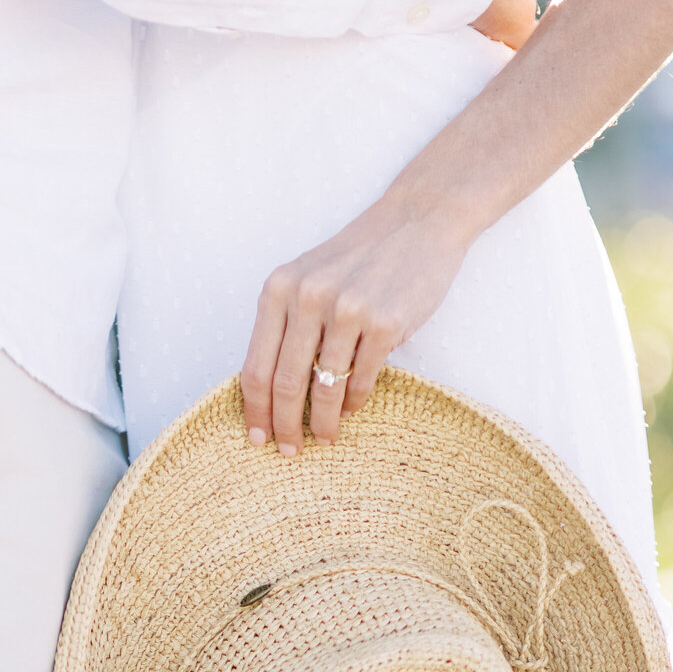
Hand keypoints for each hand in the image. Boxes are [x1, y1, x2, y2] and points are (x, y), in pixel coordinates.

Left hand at [240, 186, 474, 454]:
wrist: (417, 221)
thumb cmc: (360, 257)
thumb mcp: (310, 278)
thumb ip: (288, 323)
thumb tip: (272, 392)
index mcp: (280, 289)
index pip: (257, 365)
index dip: (255, 409)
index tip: (257, 437)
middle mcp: (308, 297)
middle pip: (285, 383)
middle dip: (285, 426)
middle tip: (289, 451)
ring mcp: (348, 310)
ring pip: (324, 388)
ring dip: (322, 422)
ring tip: (324, 438)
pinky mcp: (385, 323)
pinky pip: (361, 381)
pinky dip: (353, 403)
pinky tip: (350, 410)